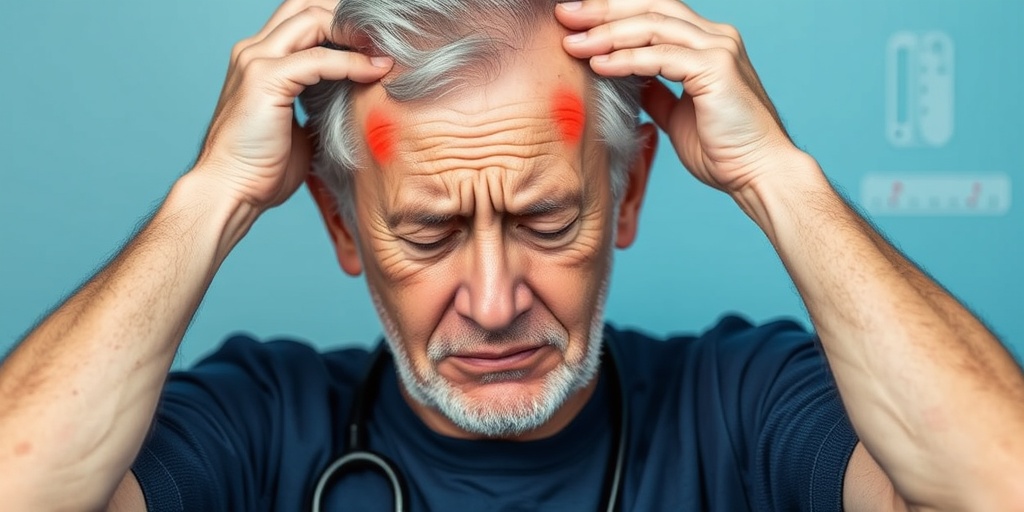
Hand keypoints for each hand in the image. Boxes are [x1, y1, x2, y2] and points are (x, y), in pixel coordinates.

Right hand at [193, 0, 391, 210]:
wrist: (231, 191)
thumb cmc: (262, 169)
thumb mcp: (298, 126)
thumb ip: (318, 103)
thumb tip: (351, 100)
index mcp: (260, 59)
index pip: (303, 18)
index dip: (341, 22)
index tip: (377, 40)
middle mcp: (253, 51)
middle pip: (306, 6)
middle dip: (347, 14)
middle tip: (385, 34)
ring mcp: (256, 61)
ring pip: (312, 20)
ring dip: (354, 32)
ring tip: (385, 48)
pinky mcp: (265, 79)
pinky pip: (319, 59)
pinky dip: (352, 62)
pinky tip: (376, 71)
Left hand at [556, 0, 798, 194]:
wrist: (759, 175)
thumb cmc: (723, 151)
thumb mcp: (677, 114)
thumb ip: (656, 90)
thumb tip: (628, 79)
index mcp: (708, 44)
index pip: (654, 13)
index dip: (613, 12)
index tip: (576, 20)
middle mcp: (716, 38)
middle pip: (650, 7)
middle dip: (603, 9)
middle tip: (564, 14)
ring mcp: (719, 50)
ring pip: (652, 26)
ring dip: (607, 33)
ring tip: (573, 42)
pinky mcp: (716, 69)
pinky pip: (660, 57)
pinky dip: (625, 59)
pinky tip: (598, 64)